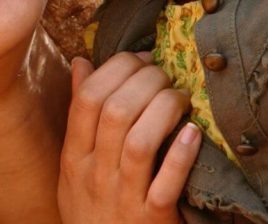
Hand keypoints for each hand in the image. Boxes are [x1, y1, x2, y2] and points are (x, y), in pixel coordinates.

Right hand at [58, 52, 201, 223]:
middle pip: (116, 112)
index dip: (116, 68)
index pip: (88, 98)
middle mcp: (95, 174)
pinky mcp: (153, 220)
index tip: (141, 58)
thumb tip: (81, 62)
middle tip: (166, 74)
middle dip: (146, 81)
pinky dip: (181, 156)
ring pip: (140, 143)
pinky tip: (193, 134)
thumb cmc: (93, 206)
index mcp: (74, 157)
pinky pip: (166, 185)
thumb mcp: (76, 163)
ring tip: (180, 98)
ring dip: (164, 110)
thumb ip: (79, 114)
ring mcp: (123, 198)